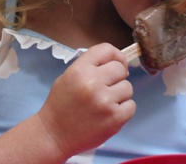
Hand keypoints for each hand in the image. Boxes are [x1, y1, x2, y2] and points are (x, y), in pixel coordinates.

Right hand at [37, 43, 134, 157]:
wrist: (54, 134)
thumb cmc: (60, 105)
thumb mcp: (67, 77)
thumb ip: (89, 67)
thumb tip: (115, 63)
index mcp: (80, 70)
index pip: (106, 49)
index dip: (115, 55)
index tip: (117, 63)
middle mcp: (93, 83)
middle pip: (120, 68)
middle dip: (117, 77)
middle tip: (107, 87)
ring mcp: (105, 101)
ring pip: (128, 87)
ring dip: (120, 94)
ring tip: (105, 103)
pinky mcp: (115, 119)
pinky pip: (131, 106)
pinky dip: (123, 110)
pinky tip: (109, 113)